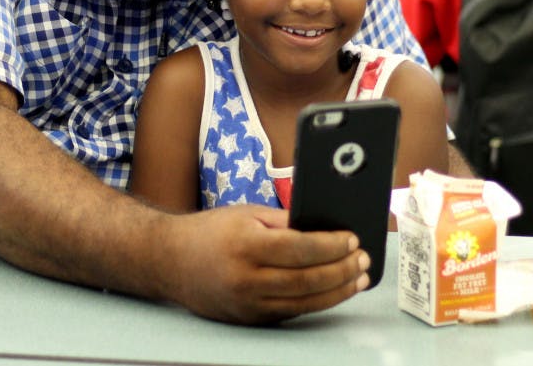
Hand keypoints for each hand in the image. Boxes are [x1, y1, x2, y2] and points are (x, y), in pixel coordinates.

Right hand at [162, 205, 369, 324]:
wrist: (170, 260)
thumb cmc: (210, 231)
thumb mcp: (246, 214)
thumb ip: (284, 222)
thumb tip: (324, 228)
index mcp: (245, 243)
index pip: (300, 247)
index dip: (332, 244)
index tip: (352, 238)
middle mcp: (246, 277)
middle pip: (308, 279)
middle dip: (342, 270)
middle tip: (362, 260)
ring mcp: (248, 303)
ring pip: (305, 302)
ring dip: (338, 291)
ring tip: (357, 278)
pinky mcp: (250, 318)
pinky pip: (292, 311)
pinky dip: (316, 301)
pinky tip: (332, 290)